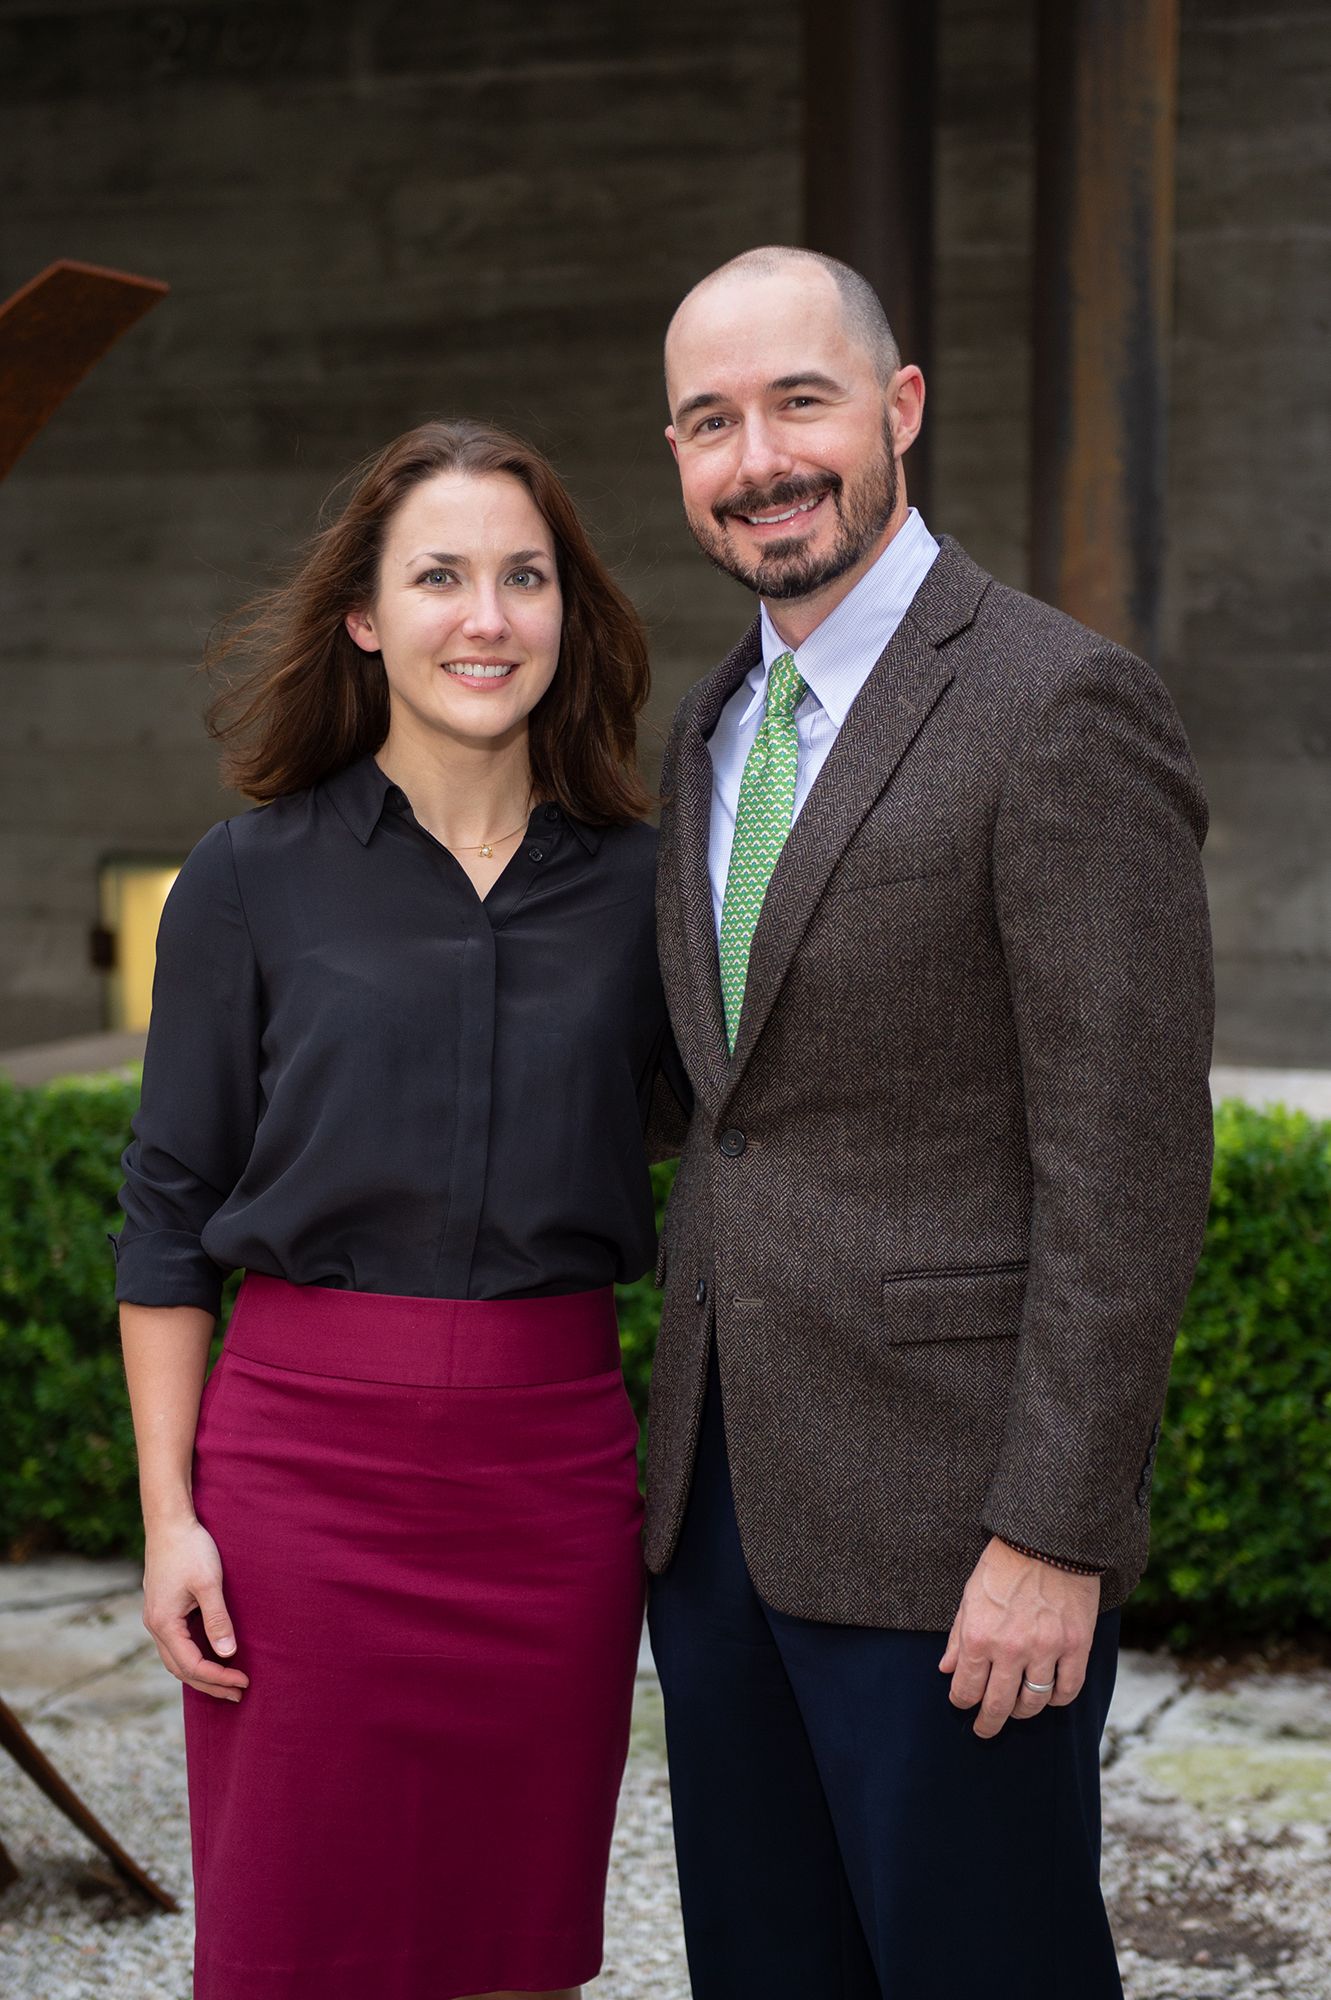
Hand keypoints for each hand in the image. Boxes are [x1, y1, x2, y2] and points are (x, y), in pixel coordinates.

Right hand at [142, 1516, 248, 1701]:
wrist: (169, 1522)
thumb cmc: (190, 1548)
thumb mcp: (209, 1583)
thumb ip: (217, 1619)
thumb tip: (228, 1654)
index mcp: (164, 1624)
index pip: (192, 1665)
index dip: (219, 1677)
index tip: (244, 1682)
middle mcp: (155, 1626)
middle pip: (181, 1669)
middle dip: (209, 1684)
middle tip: (238, 1693)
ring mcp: (156, 1618)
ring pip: (175, 1658)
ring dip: (199, 1673)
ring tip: (226, 1681)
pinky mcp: (162, 1609)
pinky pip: (175, 1644)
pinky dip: (192, 1656)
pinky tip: (210, 1655)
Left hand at [939, 1536, 1098, 1737]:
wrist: (1049, 1540)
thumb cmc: (1003, 1565)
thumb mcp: (969, 1596)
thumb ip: (956, 1637)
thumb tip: (945, 1669)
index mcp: (978, 1636)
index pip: (965, 1689)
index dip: (961, 1702)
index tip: (963, 1704)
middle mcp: (1011, 1649)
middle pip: (998, 1706)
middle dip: (988, 1723)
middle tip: (985, 1730)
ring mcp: (1046, 1650)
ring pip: (1033, 1703)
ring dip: (1022, 1712)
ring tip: (1017, 1710)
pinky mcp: (1076, 1646)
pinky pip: (1067, 1690)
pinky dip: (1056, 1699)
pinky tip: (1048, 1695)